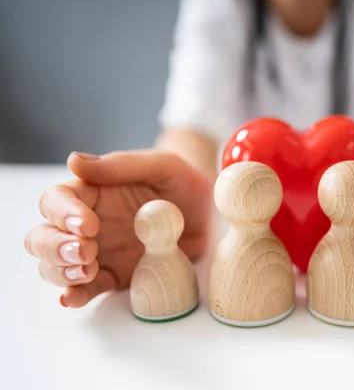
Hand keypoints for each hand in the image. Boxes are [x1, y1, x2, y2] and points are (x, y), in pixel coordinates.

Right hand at [24, 150, 212, 307]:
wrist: (205, 211)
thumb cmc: (180, 180)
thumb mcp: (160, 165)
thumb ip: (120, 165)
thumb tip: (73, 161)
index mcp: (90, 193)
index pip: (56, 200)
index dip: (62, 213)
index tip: (87, 223)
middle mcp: (84, 224)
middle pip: (43, 237)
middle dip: (54, 247)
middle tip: (86, 250)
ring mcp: (96, 253)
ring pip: (54, 266)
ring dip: (61, 271)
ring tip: (88, 270)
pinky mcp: (112, 276)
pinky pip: (85, 289)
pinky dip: (74, 296)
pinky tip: (73, 297)